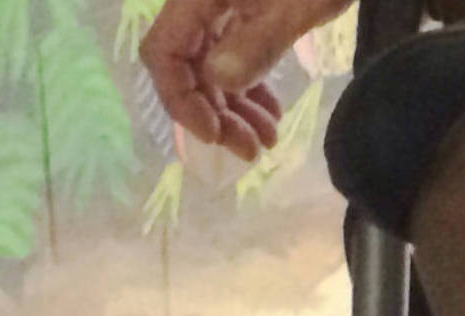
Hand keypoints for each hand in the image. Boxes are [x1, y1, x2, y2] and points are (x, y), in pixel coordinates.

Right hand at [140, 0, 352, 160]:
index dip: (182, 103)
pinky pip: (230, 55)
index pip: (164, 55)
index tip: (215, 137)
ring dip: (233, 110)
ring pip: (209, 67)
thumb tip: (218, 82)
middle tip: (250, 152)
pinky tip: (270, 112)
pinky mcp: (242, 10)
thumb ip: (258, 42)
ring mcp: (220, 5)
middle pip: (186, 67)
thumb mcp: (300, 4)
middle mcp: (200, 0)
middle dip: (214, 115)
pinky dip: (246, 88)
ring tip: (267, 139)